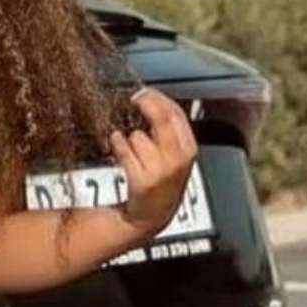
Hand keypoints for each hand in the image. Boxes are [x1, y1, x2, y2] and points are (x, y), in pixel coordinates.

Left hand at [108, 87, 198, 239]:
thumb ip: (167, 129)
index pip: (176, 113)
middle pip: (162, 118)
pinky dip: (118, 145)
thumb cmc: (162, 181)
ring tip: (130, 144)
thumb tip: (152, 101)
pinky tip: (118, 144)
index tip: (145, 91)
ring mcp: (161, 170)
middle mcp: (178, 158)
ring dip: (131, 136)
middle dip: (147, 104)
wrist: (153, 214)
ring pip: (140, 136)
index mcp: (189, 148)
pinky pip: (125, 151)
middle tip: (135, 99)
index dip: (159, 98)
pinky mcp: (142, 180)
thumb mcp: (175, 153)